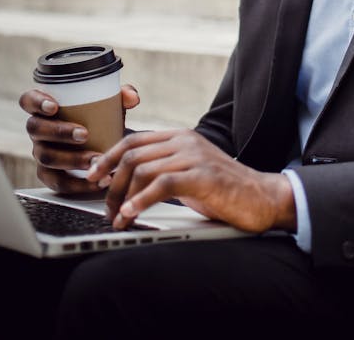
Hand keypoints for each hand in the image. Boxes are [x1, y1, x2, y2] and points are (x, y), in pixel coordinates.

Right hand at [18, 83, 140, 194]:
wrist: (105, 144)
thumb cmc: (99, 118)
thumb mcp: (110, 104)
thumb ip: (121, 96)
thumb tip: (132, 97)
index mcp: (45, 108)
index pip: (28, 100)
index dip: (36, 102)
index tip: (54, 106)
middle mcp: (38, 130)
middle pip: (36, 129)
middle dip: (59, 132)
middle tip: (84, 134)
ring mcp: (41, 153)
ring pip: (46, 157)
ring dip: (71, 159)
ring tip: (95, 160)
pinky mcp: (50, 176)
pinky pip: (58, 182)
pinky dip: (78, 184)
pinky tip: (97, 181)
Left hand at [86, 128, 296, 233]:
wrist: (261, 197)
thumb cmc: (223, 189)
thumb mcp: (188, 172)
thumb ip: (163, 168)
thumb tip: (125, 181)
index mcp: (180, 136)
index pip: (134, 139)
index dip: (108, 157)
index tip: (93, 176)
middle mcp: (185, 140)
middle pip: (133, 155)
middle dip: (112, 183)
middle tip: (107, 207)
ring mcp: (195, 156)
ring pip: (143, 169)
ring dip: (123, 197)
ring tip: (118, 218)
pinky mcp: (203, 175)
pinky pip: (162, 185)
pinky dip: (141, 201)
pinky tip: (132, 214)